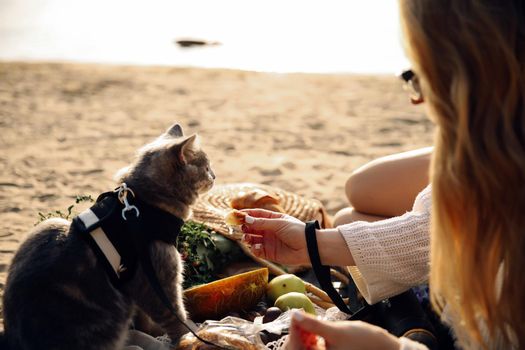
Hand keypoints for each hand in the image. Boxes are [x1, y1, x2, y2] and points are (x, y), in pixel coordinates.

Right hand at [240, 209, 307, 265]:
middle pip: (252, 227)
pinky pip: (257, 250)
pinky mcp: (269, 253)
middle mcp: (269, 230)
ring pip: (252, 238)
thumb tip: (246, 220)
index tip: (236, 214)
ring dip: (247, 238)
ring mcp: (268, 241)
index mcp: (273, 219)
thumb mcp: (279, 224)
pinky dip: (254, 249)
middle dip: (245, 227)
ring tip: (247, 238)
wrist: (308, 248)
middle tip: (241, 227)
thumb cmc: (296, 231)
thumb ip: (262, 223)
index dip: (246, 214)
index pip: (256, 215)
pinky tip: (256, 247)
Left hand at [285, 311, 400, 349]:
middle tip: (300, 319)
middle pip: (298, 349)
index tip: (295, 316)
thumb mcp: (336, 331)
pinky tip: (314, 329)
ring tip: (307, 322)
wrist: (384, 348)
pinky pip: (312, 348)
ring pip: (304, 348)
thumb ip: (313, 324)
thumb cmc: (363, 342)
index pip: (296, 349)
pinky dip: (310, 339)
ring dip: (303, 336)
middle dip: (297, 335)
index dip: (294, 333)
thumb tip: (295, 314)